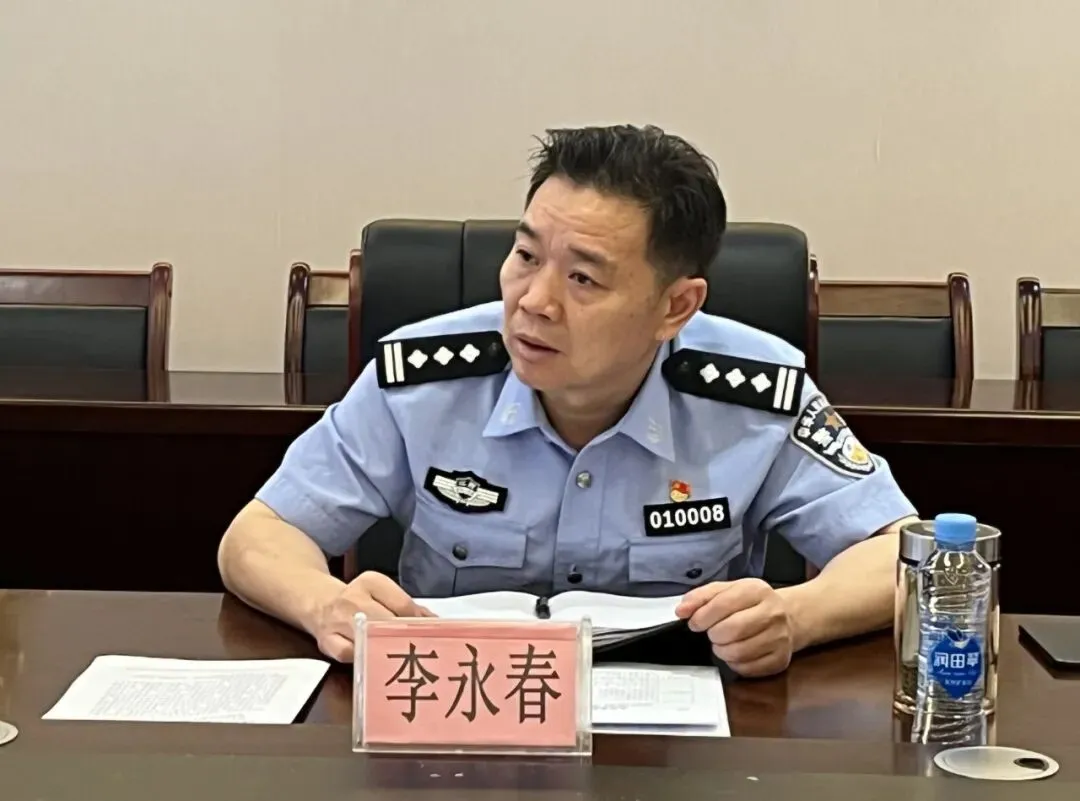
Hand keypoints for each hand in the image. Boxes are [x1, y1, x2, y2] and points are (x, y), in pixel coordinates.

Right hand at [312, 571, 431, 661]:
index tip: (431, 635)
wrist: (320, 602)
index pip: (403, 605)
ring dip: (388, 651)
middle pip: (387, 622)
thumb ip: (409, 607)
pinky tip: (375, 663)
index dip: (420, 623)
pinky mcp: (327, 641)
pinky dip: (363, 660)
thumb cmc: (360, 600)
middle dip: (406, 638)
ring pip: (369, 639)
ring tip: (404, 660)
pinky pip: (350, 655)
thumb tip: (436, 623)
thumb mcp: (383, 594)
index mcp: (371, 582)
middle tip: (421, 651)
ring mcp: (338, 620)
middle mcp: (353, 598)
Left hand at [675, 579, 794, 677]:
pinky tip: (736, 652)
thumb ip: (701, 597)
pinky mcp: (780, 659)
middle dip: (713, 634)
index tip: (694, 622)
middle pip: (731, 630)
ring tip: (723, 642)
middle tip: (712, 633)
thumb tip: (682, 611)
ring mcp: (779, 638)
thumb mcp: (727, 590)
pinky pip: (748, 668)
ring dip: (722, 650)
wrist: (787, 616)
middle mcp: (773, 613)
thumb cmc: (751, 603)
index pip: (723, 604)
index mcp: (757, 590)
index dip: (702, 616)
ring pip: (739, 652)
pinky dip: (735, 663)